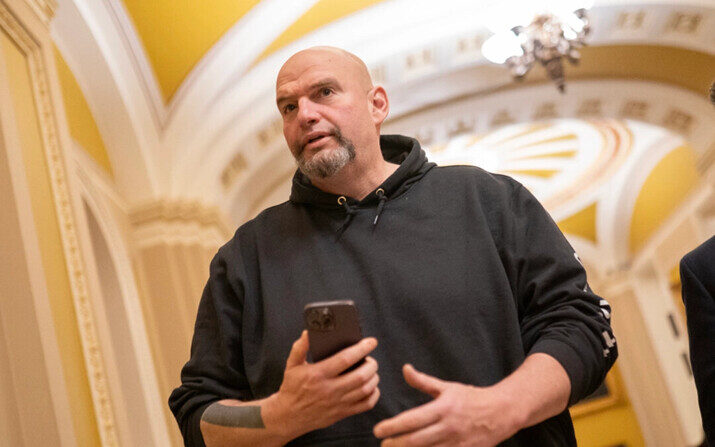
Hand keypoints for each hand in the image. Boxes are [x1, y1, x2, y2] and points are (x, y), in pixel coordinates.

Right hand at [267, 331, 380, 438]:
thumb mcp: (292, 365)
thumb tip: (307, 333)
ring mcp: (337, 403)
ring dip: (373, 377)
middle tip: (370, 359)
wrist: (288, 416)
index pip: (345, 359)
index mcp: (318, 374)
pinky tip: (371, 387)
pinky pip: (365, 405)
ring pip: (365, 390)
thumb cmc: (291, 388)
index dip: (361, 349)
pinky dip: (374, 394)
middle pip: (360, 376)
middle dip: (371, 364)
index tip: (371, 341)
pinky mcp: (341, 413)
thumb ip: (300, 347)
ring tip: (371, 370)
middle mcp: (329, 389)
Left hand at [373, 364, 523, 446]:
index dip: (393, 426)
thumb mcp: (448, 387)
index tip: (378, 430)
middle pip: (417, 440)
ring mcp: (457, 442)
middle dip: (396, 444)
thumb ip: (423, 382)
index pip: (412, 419)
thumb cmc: (471, 397)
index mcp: (443, 408)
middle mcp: (449, 426)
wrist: (503, 411)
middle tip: (382, 444)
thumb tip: (405, 369)